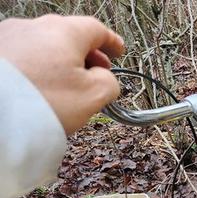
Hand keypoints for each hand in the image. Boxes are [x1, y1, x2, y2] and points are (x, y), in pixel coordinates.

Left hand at [0, 15, 124, 134]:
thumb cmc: (43, 101)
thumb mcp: (93, 96)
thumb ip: (109, 83)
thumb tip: (105, 78)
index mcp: (64, 32)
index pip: (95, 29)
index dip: (111, 41)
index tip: (117, 51)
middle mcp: (35, 26)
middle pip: (68, 36)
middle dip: (86, 54)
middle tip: (97, 73)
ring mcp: (9, 37)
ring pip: (45, 46)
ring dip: (60, 62)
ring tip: (67, 85)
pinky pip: (24, 56)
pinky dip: (38, 68)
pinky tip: (41, 88)